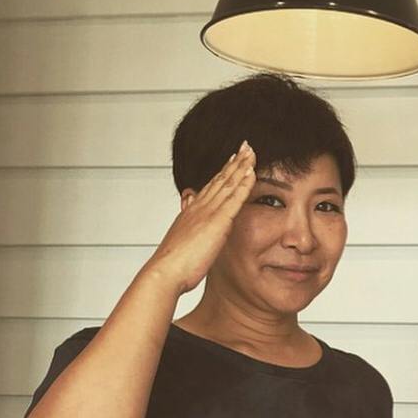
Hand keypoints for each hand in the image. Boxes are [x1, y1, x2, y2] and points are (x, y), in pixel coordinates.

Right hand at [144, 142, 256, 294]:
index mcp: (192, 212)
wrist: (165, 271)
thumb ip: (188, 223)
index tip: (232, 159)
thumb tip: (188, 206)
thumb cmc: (174, 265)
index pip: (211, 187)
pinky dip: (243, 183)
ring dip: (240, 166)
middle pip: (220, 179)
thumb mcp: (183, 240)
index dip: (223, 172)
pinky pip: (234, 198)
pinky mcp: (217, 222)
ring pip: (227, 183)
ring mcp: (208, 212)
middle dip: (234, 161)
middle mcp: (199, 207)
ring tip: (251, 151)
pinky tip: (252, 172)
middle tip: (245, 146)